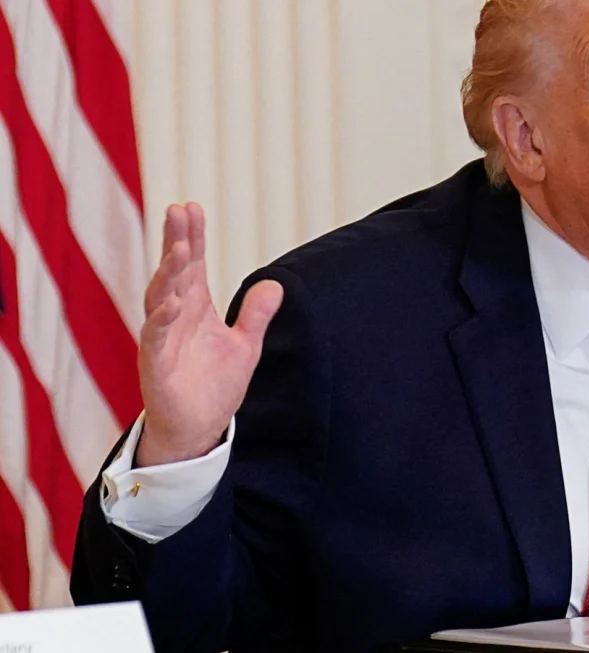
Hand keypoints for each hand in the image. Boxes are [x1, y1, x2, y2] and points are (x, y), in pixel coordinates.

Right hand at [135, 203, 283, 466]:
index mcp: (195, 307)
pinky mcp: (155, 363)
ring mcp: (162, 337)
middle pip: (173, 271)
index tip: (191, 206)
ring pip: (160, 297)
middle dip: (176, 241)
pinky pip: (155, 336)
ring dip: (169, 272)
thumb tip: (276, 284)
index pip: (193, 264)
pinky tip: (174, 301)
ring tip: (180, 248)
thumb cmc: (215, 385)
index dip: (192, 236)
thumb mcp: (245, 345)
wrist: (199, 428)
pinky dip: (162, 318)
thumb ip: (257, 315)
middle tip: (178, 211)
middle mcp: (175, 316)